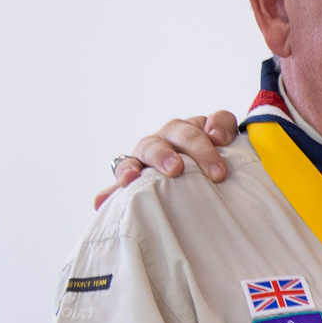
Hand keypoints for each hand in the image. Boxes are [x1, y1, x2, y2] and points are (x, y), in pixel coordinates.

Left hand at [96, 111, 239, 207]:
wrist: (208, 167)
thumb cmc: (175, 183)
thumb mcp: (152, 189)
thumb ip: (128, 196)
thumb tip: (99, 204)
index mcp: (143, 160)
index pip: (128, 162)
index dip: (127, 170)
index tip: (130, 181)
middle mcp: (163, 142)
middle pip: (157, 144)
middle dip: (164, 156)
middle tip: (175, 170)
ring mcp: (188, 130)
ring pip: (187, 131)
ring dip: (200, 150)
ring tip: (216, 172)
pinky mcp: (213, 125)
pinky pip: (218, 118)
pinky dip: (220, 126)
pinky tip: (222, 140)